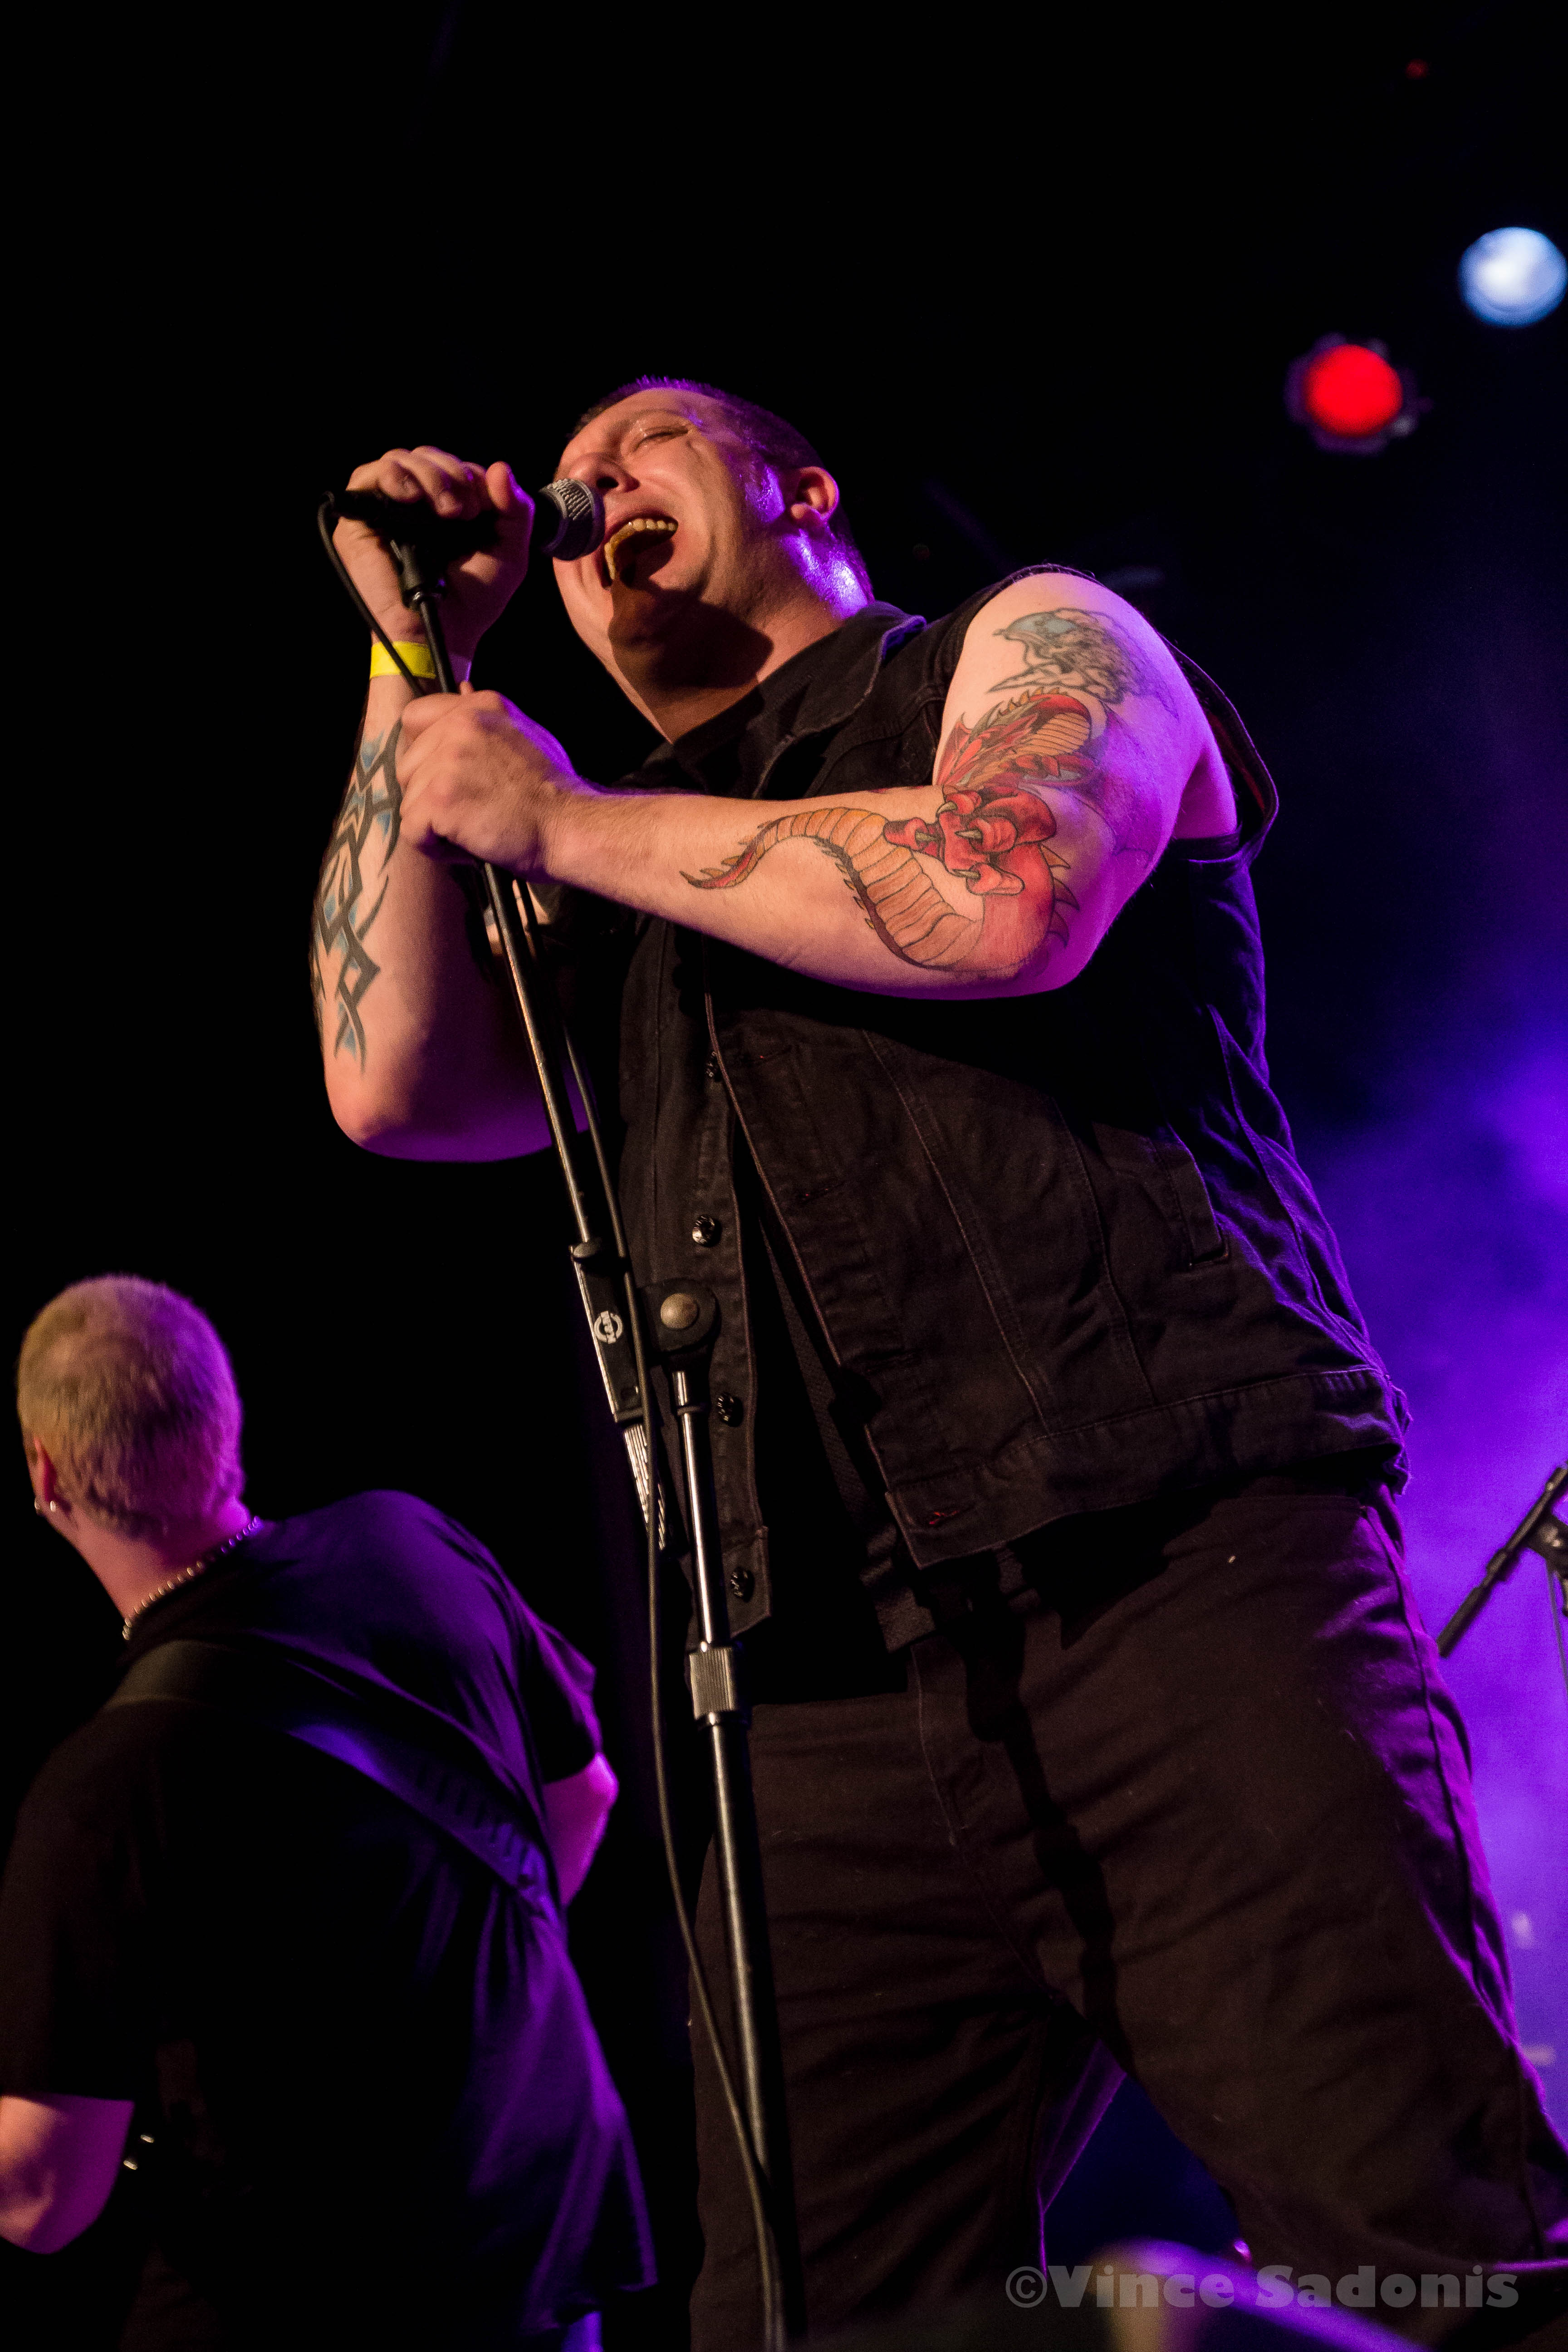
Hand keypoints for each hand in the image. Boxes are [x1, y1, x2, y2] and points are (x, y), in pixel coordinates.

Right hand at [334, 446, 534, 658]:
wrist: (443, 634)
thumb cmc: (472, 602)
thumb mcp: (509, 553)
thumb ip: (515, 510)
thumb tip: (499, 468)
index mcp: (443, 509)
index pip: (451, 466)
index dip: (470, 475)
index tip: (484, 506)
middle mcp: (413, 507)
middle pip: (425, 456)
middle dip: (451, 472)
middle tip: (466, 509)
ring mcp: (384, 513)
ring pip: (398, 459)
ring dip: (429, 474)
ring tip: (448, 510)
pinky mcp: (359, 524)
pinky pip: (365, 477)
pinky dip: (393, 476)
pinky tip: (415, 498)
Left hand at [397, 688, 578, 874]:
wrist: (570, 827)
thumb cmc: (554, 794)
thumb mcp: (525, 735)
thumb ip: (485, 721)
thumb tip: (461, 689)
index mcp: (479, 707)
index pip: (416, 718)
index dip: (424, 754)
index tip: (451, 779)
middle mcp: (461, 724)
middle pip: (407, 766)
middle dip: (430, 795)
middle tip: (472, 811)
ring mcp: (448, 759)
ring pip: (409, 801)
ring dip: (436, 824)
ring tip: (476, 829)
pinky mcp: (440, 797)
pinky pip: (412, 831)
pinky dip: (437, 849)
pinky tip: (470, 845)